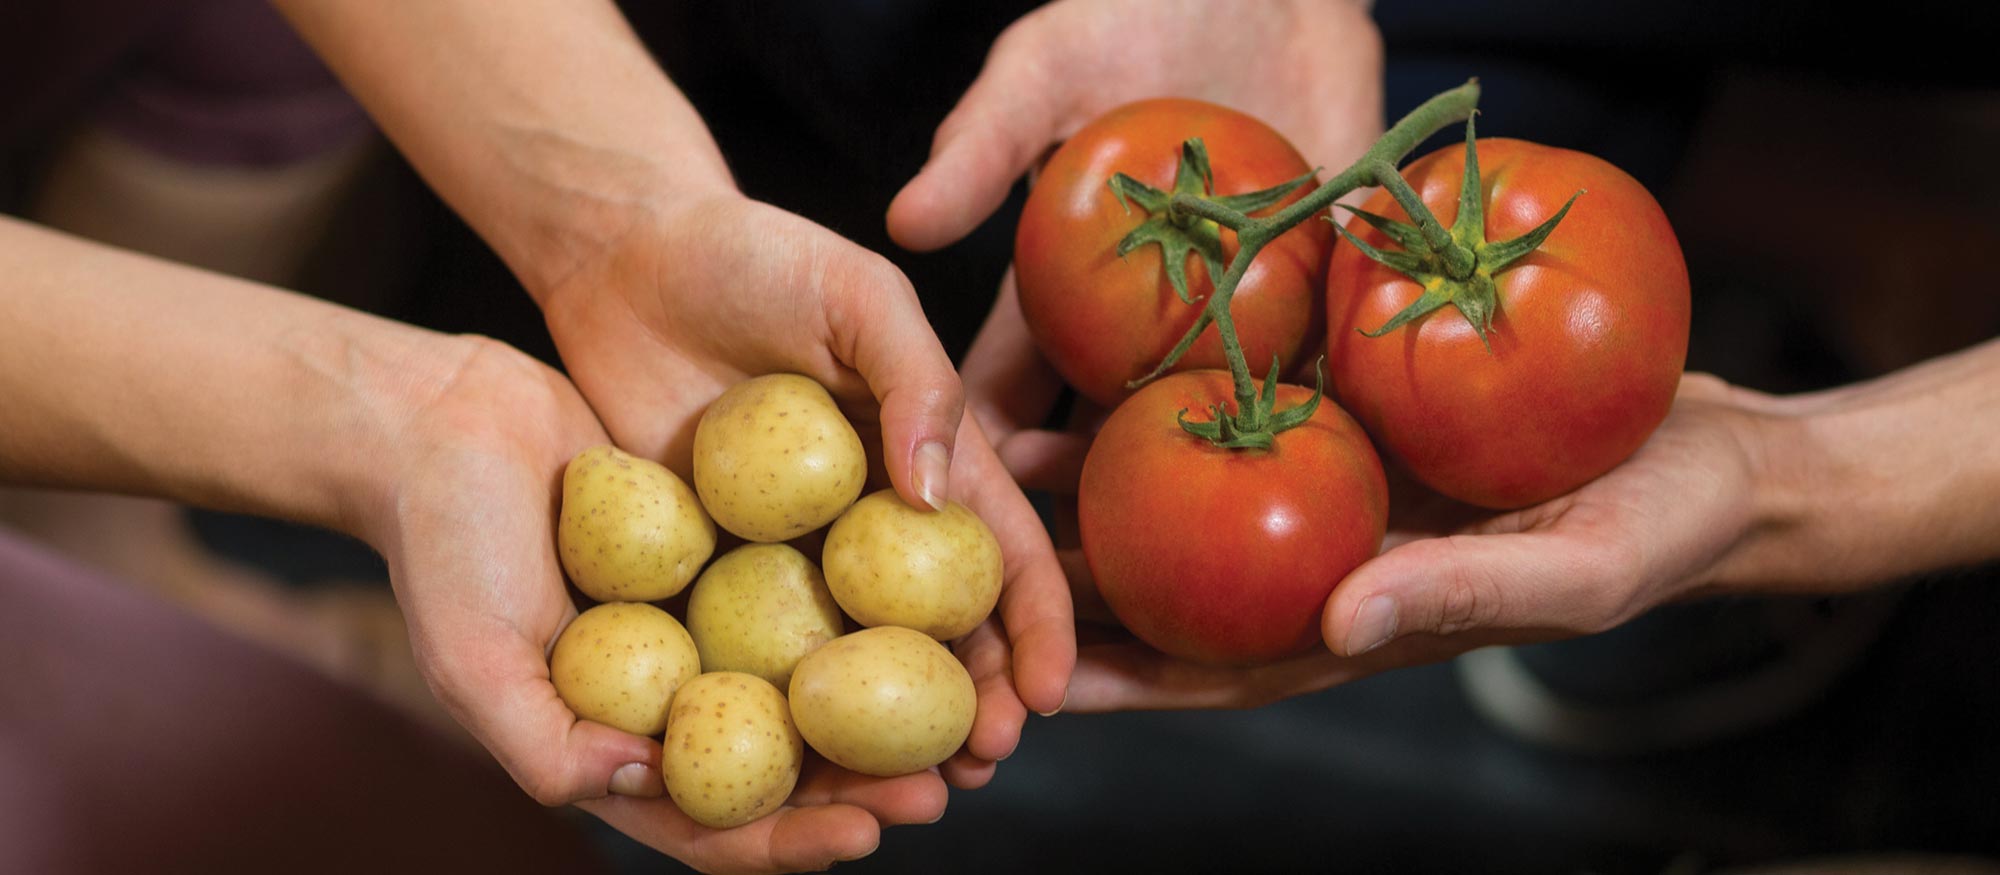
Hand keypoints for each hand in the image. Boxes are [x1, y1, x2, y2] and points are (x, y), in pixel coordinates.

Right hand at [374, 337, 961, 871]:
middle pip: (793, 763)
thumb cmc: (442, 549)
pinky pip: (813, 587)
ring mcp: (712, 623)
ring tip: (968, 707)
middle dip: (872, 784)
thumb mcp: (474, 661)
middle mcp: (680, 695)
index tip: (863, 835)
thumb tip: (645, 784)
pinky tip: (935, 601)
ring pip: (817, 680)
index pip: (721, 824)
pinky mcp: (736, 551)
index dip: (792, 841)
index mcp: (623, 748)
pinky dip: (868, 605)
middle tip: (954, 778)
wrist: (442, 423)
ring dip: (890, 704)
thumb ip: (546, 745)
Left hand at [535, 193, 1074, 780]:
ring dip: (882, 733)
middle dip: (970, 705)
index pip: (999, 552)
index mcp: (924, 457)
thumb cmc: (753, 254)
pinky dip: (777, 707)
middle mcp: (868, 520)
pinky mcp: (708, 567)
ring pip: (853, 660)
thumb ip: (916, 378)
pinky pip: (750, 647)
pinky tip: (787, 759)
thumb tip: (936, 497)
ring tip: (901, 791)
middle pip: (937, 631)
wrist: (620, 257)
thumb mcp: (856, 293)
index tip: (1045, 695)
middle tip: (976, 768)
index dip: (1035, 625)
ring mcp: (791, 552)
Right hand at [891, 0, 1385, 601]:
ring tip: (1173, 593)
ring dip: (1185, 515)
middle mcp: (1140, 332)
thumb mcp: (1048, 66)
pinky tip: (1298, 510)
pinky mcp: (1321, 313)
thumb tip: (903, 221)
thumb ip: (983, 143)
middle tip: (1055, 591)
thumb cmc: (1142, 10)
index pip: (1002, 391)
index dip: (978, 459)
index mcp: (1061, 295)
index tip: (956, 526)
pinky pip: (1310, 387)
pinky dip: (1302, 442)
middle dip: (1075, 520)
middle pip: (1098, 445)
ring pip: (1201, 444)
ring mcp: (1231, 331)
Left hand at [1038, 374, 1789, 710]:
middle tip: (966, 564)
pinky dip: (1177, 403)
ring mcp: (1335, 492)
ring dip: (1100, 492)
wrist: (1712, 445)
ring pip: (1191, 501)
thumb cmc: (1657, 530)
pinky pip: (1245, 414)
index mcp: (1360, 623)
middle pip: (1177, 590)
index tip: (1026, 681)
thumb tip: (1339, 622)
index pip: (1216, 669)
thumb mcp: (1572, 570)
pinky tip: (1105, 373)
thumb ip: (1459, 596)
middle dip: (1076, 588)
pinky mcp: (1354, 416)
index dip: (1123, 681)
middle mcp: (1326, 562)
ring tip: (997, 466)